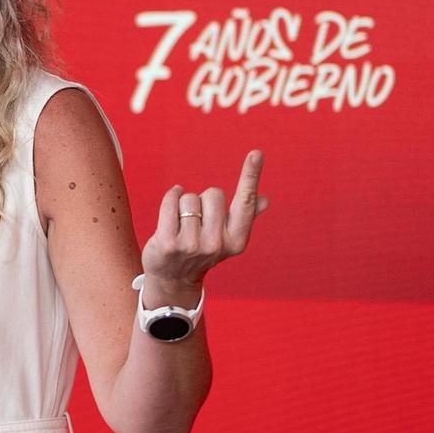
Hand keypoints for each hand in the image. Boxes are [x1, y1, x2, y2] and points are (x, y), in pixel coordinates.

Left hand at [141, 151, 267, 301]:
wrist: (173, 280)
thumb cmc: (201, 251)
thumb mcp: (226, 238)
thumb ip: (244, 217)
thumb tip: (265, 200)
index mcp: (236, 240)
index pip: (245, 202)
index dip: (251, 175)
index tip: (256, 153)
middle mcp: (217, 244)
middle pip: (213, 193)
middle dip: (204, 200)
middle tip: (197, 222)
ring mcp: (192, 245)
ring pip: (190, 197)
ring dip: (184, 205)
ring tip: (182, 226)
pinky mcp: (169, 243)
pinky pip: (170, 201)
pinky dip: (170, 199)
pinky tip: (170, 214)